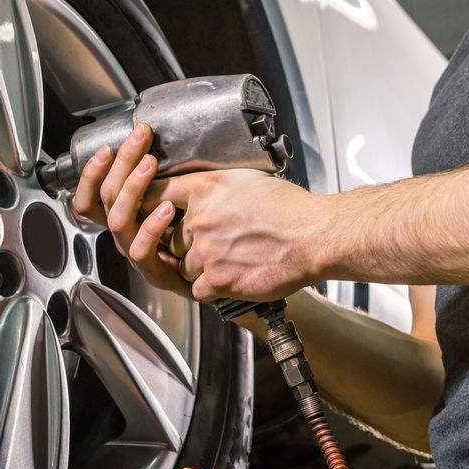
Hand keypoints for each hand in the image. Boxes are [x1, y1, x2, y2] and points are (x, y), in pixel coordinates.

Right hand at [69, 123, 192, 297]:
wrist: (209, 271)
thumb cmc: (188, 230)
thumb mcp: (167, 196)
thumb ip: (155, 177)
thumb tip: (151, 140)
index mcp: (119, 217)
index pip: (88, 198)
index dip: (90, 175)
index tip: (107, 149)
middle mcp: (122, 234)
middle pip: (106, 198)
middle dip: (121, 164)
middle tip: (140, 139)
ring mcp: (135, 252)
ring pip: (118, 221)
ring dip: (132, 188)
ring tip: (149, 164)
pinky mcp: (153, 271)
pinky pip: (141, 249)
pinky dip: (151, 226)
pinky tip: (166, 207)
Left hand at [147, 168, 327, 303]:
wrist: (315, 237)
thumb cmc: (290, 209)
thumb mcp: (246, 179)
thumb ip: (213, 186)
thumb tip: (195, 193)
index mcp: (205, 188)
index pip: (157, 193)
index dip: (153, 205)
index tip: (154, 212)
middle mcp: (200, 219)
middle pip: (171, 238)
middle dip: (187, 244)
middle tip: (215, 243)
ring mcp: (207, 251)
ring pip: (184, 266)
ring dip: (201, 267)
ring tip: (231, 259)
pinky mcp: (218, 279)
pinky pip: (198, 289)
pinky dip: (212, 287)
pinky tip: (233, 276)